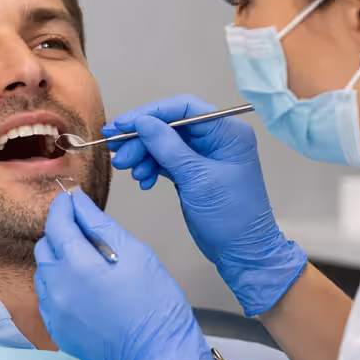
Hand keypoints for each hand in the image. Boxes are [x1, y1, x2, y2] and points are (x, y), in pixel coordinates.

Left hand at [34, 190, 219, 359]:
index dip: (63, 208)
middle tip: (86, 234)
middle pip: (46, 248)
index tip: (71, 200)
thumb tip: (78, 202)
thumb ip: (100, 225)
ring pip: (44, 274)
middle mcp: (57, 288)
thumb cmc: (156, 302)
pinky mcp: (58, 331)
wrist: (159, 355)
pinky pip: (48, 299)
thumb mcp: (135, 253)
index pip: (57, 224)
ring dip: (59, 262)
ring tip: (88, 264)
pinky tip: (83, 290)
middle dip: (61, 234)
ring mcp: (54, 313)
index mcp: (77, 265)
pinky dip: (59, 287)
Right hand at [107, 95, 307, 315]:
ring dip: (143, 154)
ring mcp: (204, 155)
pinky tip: (144, 181)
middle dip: (142, 137)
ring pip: (164, 143)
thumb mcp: (197, 179)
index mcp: (227, 132)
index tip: (123, 124)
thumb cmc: (230, 215)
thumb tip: (143, 121)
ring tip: (127, 169)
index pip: (184, 108)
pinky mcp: (193, 171)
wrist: (241, 251)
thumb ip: (168, 147)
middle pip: (170, 125)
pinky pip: (166, 160)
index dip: (150, 113)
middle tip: (117, 151)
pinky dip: (151, 167)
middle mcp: (216, 138)